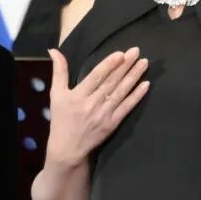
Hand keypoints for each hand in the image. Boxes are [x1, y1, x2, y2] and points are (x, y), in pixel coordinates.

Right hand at [45, 47, 149, 164]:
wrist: (68, 149)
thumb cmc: (61, 119)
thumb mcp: (56, 94)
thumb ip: (59, 71)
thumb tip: (54, 50)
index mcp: (78, 95)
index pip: (96, 77)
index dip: (109, 65)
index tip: (120, 54)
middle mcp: (92, 104)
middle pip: (111, 82)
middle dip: (125, 66)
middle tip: (136, 51)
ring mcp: (104, 114)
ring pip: (121, 92)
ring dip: (134, 77)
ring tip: (144, 62)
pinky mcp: (113, 124)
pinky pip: (127, 107)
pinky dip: (137, 96)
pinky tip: (146, 84)